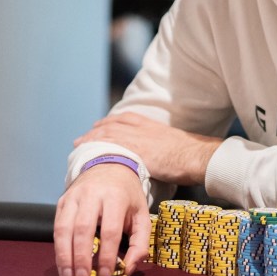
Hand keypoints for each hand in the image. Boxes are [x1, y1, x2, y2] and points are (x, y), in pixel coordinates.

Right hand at [53, 163, 150, 275]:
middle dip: (81, 256)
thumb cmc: (127, 195)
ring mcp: (74, 196)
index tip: (105, 274)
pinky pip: (57, 226)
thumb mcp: (142, 214)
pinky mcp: (62, 200)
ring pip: (64, 228)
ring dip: (64, 254)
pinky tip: (62, 263)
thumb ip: (140, 242)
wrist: (110, 166)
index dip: (106, 255)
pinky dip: (58, 247)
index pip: (109, 230)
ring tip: (69, 275)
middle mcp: (93, 194)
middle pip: (83, 229)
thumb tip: (128, 268)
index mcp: (116, 196)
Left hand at [75, 112, 222, 184]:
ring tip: (80, 146)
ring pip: (108, 135)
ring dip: (92, 139)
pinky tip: (89, 156)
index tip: (100, 125)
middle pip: (112, 126)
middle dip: (96, 131)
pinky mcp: (135, 153)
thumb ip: (161, 145)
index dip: (110, 122)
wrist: (196, 156)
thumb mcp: (174, 142)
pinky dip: (98, 151)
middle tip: (83, 137)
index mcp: (151, 125)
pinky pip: (111, 149)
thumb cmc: (190, 153)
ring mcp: (137, 140)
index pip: (125, 119)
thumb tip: (159, 155)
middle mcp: (141, 129)